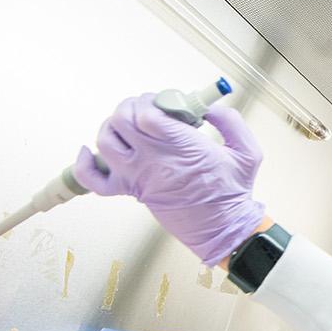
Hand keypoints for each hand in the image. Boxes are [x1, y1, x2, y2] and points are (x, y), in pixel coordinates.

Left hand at [75, 97, 266, 264]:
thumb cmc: (232, 194)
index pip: (148, 114)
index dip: (155, 101)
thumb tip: (208, 107)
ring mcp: (138, 177)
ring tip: (130, 123)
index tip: (169, 103)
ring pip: (105, 140)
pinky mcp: (131, 192)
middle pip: (122, 120)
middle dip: (133, 106)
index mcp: (182, 149)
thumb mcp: (248, 151)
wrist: (223, 230)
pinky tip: (88, 151)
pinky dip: (84, 163)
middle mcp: (154, 161)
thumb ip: (230, 121)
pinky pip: (93, 180)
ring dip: (113, 125)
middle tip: (151, 109)